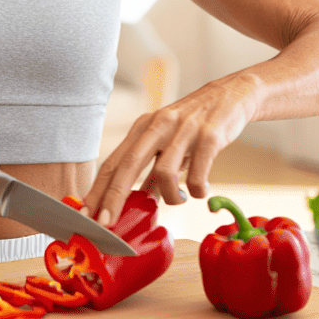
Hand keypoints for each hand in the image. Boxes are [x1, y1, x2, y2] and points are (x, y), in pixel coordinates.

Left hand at [82, 74, 260, 226]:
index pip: (113, 162)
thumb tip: (137, 201)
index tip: (86, 215)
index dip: (98, 190)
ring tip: (178, 199)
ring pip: (164, 172)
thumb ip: (152, 170)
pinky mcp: (210, 136)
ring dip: (169, 197)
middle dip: (114, 197)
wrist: (232, 94)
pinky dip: (197, 191)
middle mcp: (158, 125)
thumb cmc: (195, 122)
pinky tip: (200, 191)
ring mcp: (183, 129)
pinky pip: (198, 174)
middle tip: (106, 224)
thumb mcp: (167, 141)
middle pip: (128, 164)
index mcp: (143, 127)